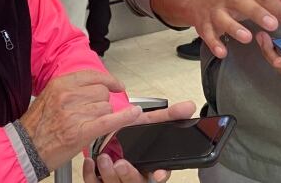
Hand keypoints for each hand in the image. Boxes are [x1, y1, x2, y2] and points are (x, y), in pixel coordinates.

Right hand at [19, 70, 141, 170]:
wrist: (25, 148)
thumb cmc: (37, 125)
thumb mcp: (50, 96)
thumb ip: (71, 88)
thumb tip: (95, 86)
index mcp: (61, 84)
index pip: (93, 76)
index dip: (108, 80)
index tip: (116, 85)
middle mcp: (69, 96)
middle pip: (102, 92)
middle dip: (102, 102)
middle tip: (93, 113)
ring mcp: (75, 114)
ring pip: (105, 106)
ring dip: (103, 115)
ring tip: (88, 124)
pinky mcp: (81, 131)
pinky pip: (109, 120)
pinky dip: (125, 117)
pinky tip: (135, 114)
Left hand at [82, 101, 196, 182]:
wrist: (109, 144)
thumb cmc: (131, 139)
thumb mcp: (148, 125)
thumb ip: (168, 117)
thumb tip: (189, 105)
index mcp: (148, 168)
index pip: (156, 177)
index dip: (158, 176)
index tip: (158, 172)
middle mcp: (134, 177)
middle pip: (134, 182)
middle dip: (128, 174)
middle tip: (121, 163)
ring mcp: (116, 181)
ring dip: (108, 173)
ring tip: (104, 158)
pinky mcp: (100, 182)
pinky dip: (91, 174)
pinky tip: (90, 163)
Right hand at [186, 0, 280, 58]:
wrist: (198, 2)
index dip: (280, 8)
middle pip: (242, 2)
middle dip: (257, 12)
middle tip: (273, 24)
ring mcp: (215, 12)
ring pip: (222, 18)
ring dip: (234, 27)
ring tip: (248, 37)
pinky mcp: (204, 25)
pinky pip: (207, 35)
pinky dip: (214, 43)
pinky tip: (223, 52)